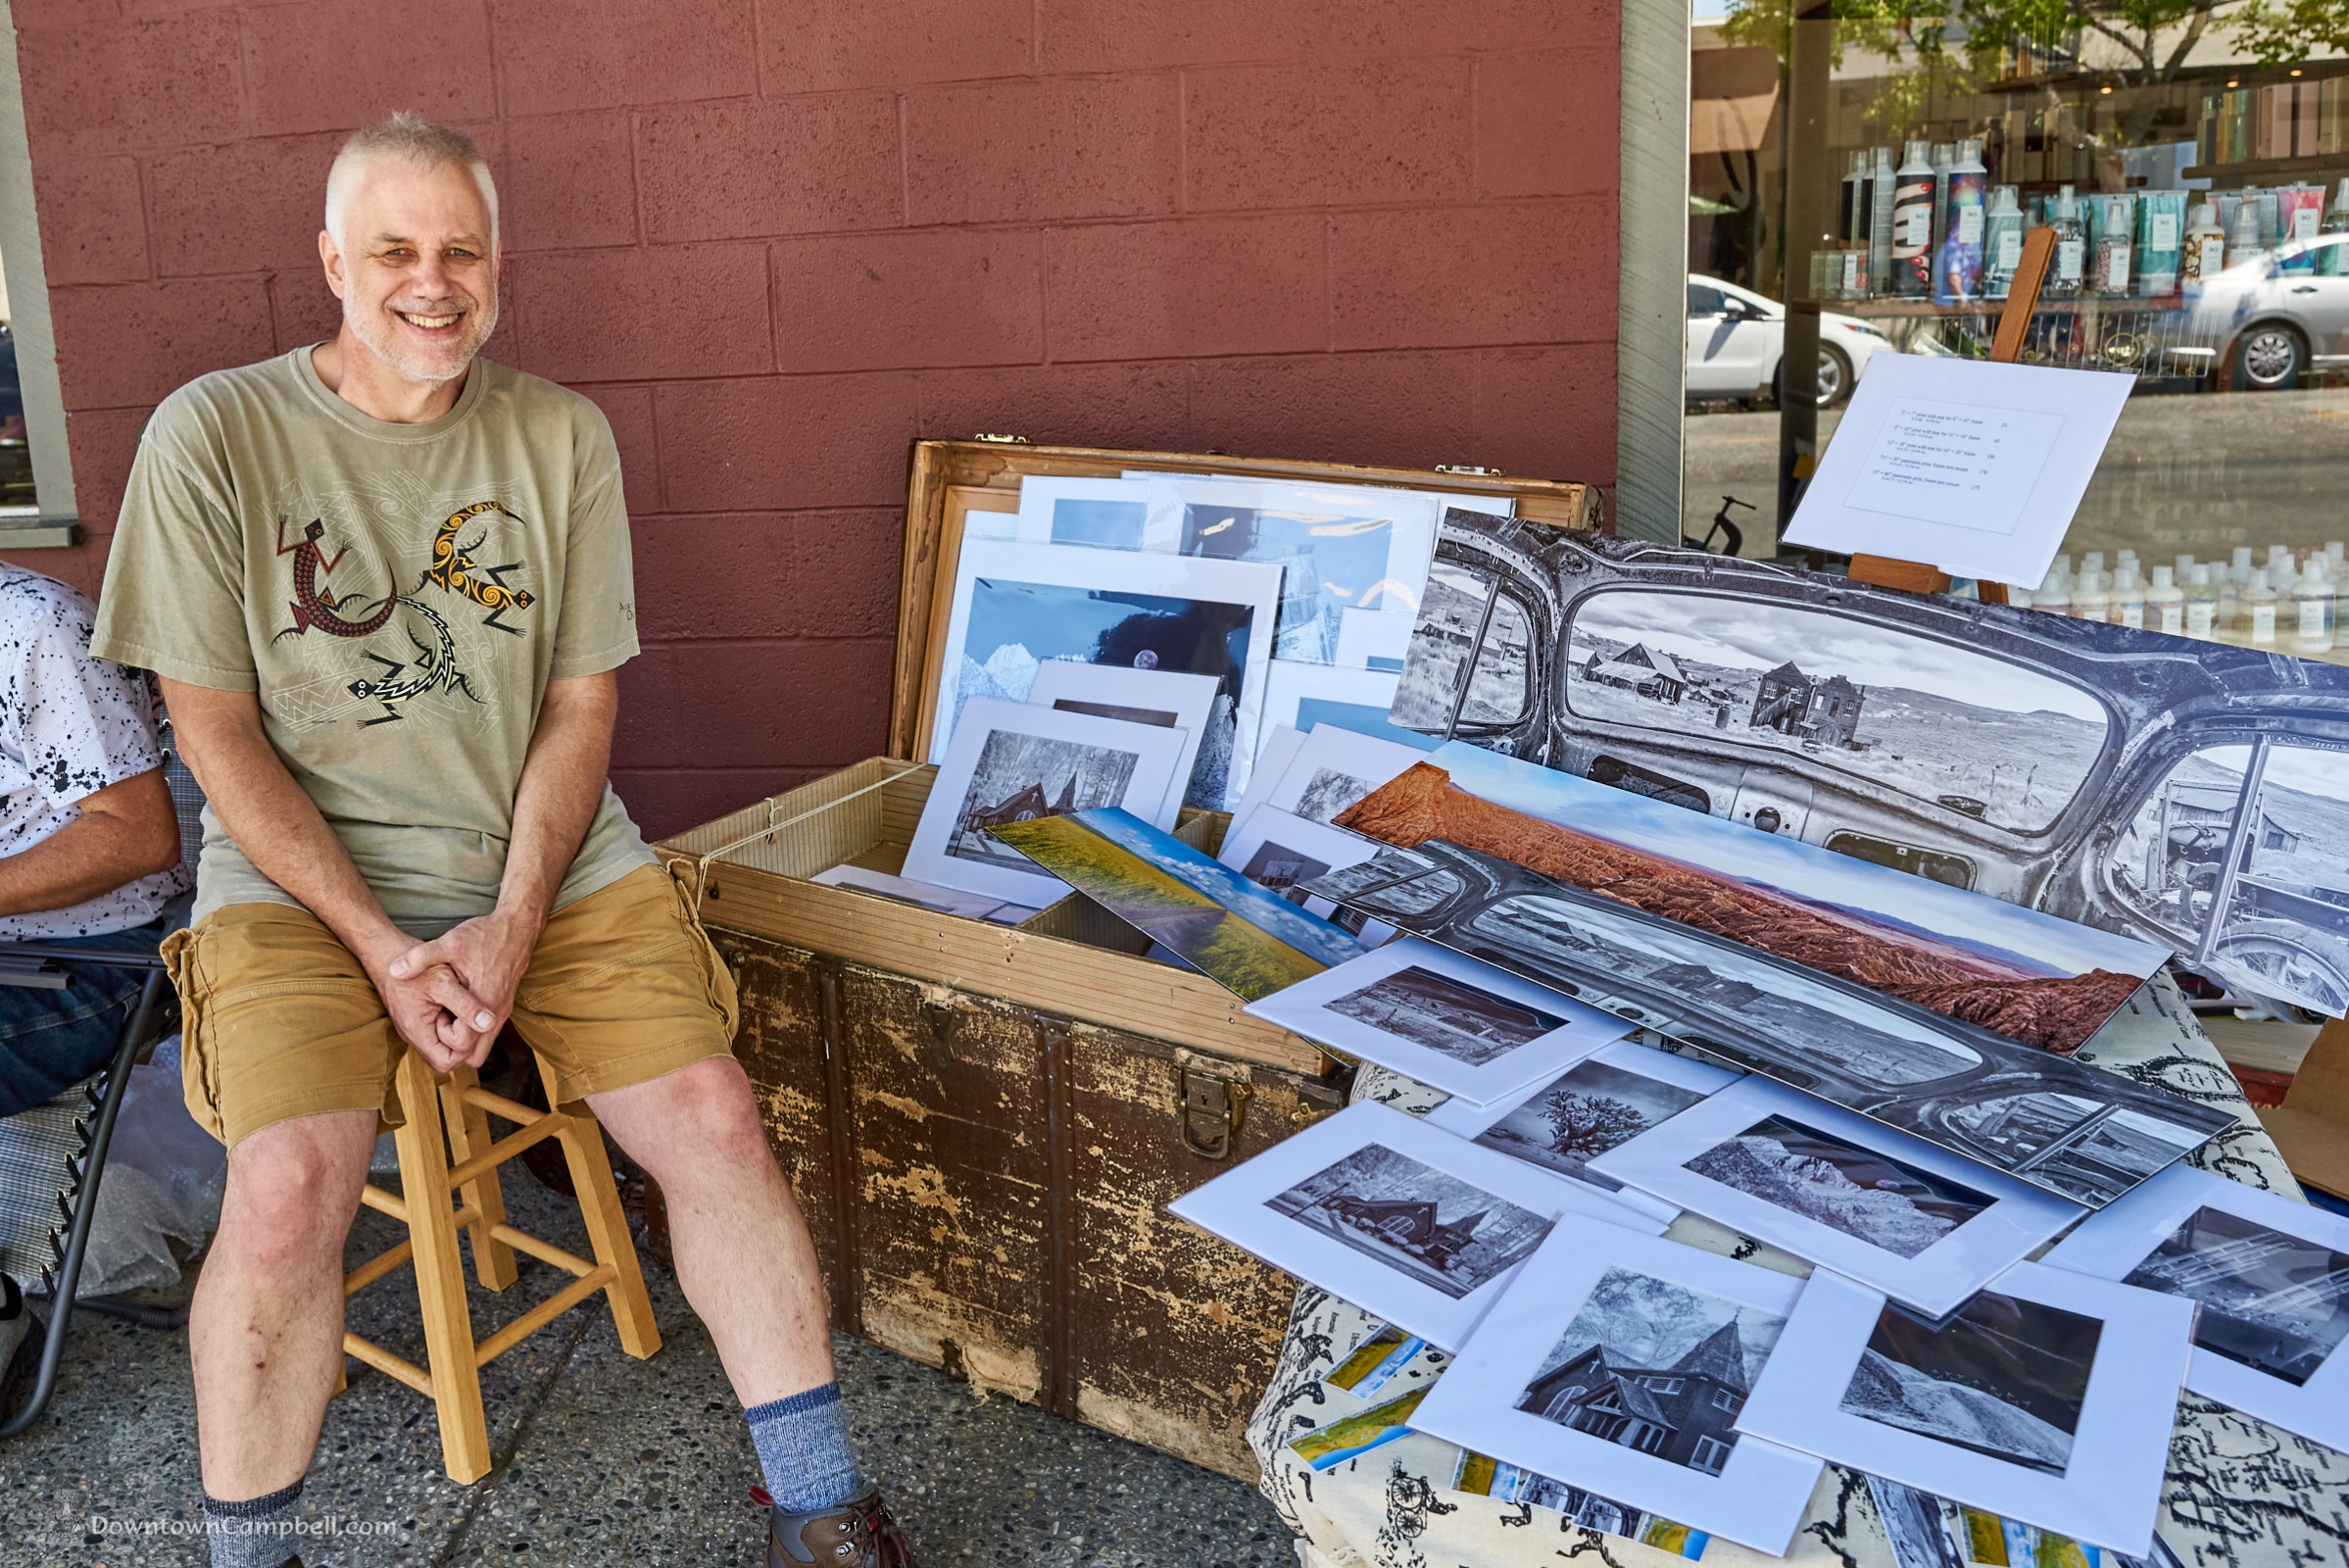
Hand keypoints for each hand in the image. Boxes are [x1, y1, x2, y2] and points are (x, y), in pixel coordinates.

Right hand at [359, 947, 498, 1072]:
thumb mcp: (444, 982)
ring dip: (458, 1030)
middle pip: (446, 1057)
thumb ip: (466, 1005)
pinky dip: (451, 1020)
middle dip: (463, 1041)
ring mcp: (414, 1028)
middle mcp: (412, 1034)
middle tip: (465, 1012)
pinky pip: (438, 1031)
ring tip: (459, 1004)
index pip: (447, 1061)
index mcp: (416, 1031)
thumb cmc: (412, 965)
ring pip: (444, 1044)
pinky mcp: (417, 1018)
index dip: (464, 1045)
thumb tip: (489, 1024)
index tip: (465, 1018)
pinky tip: (454, 1000)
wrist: (384, 951)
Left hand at [383, 908, 540, 1069]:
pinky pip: (486, 1033)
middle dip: (452, 1047)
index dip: (442, 1035)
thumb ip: (420, 958)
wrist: (518, 927)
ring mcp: (502, 1012)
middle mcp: (496, 1015)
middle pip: (473, 1057)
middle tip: (439, 1020)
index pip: (462, 1045)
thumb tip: (394, 970)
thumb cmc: (486, 935)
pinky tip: (457, 1006)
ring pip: (482, 1047)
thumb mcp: (450, 942)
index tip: (435, 1012)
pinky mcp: (503, 1006)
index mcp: (484, 1004)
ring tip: (446, 1013)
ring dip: (462, 1039)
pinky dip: (471, 1030)